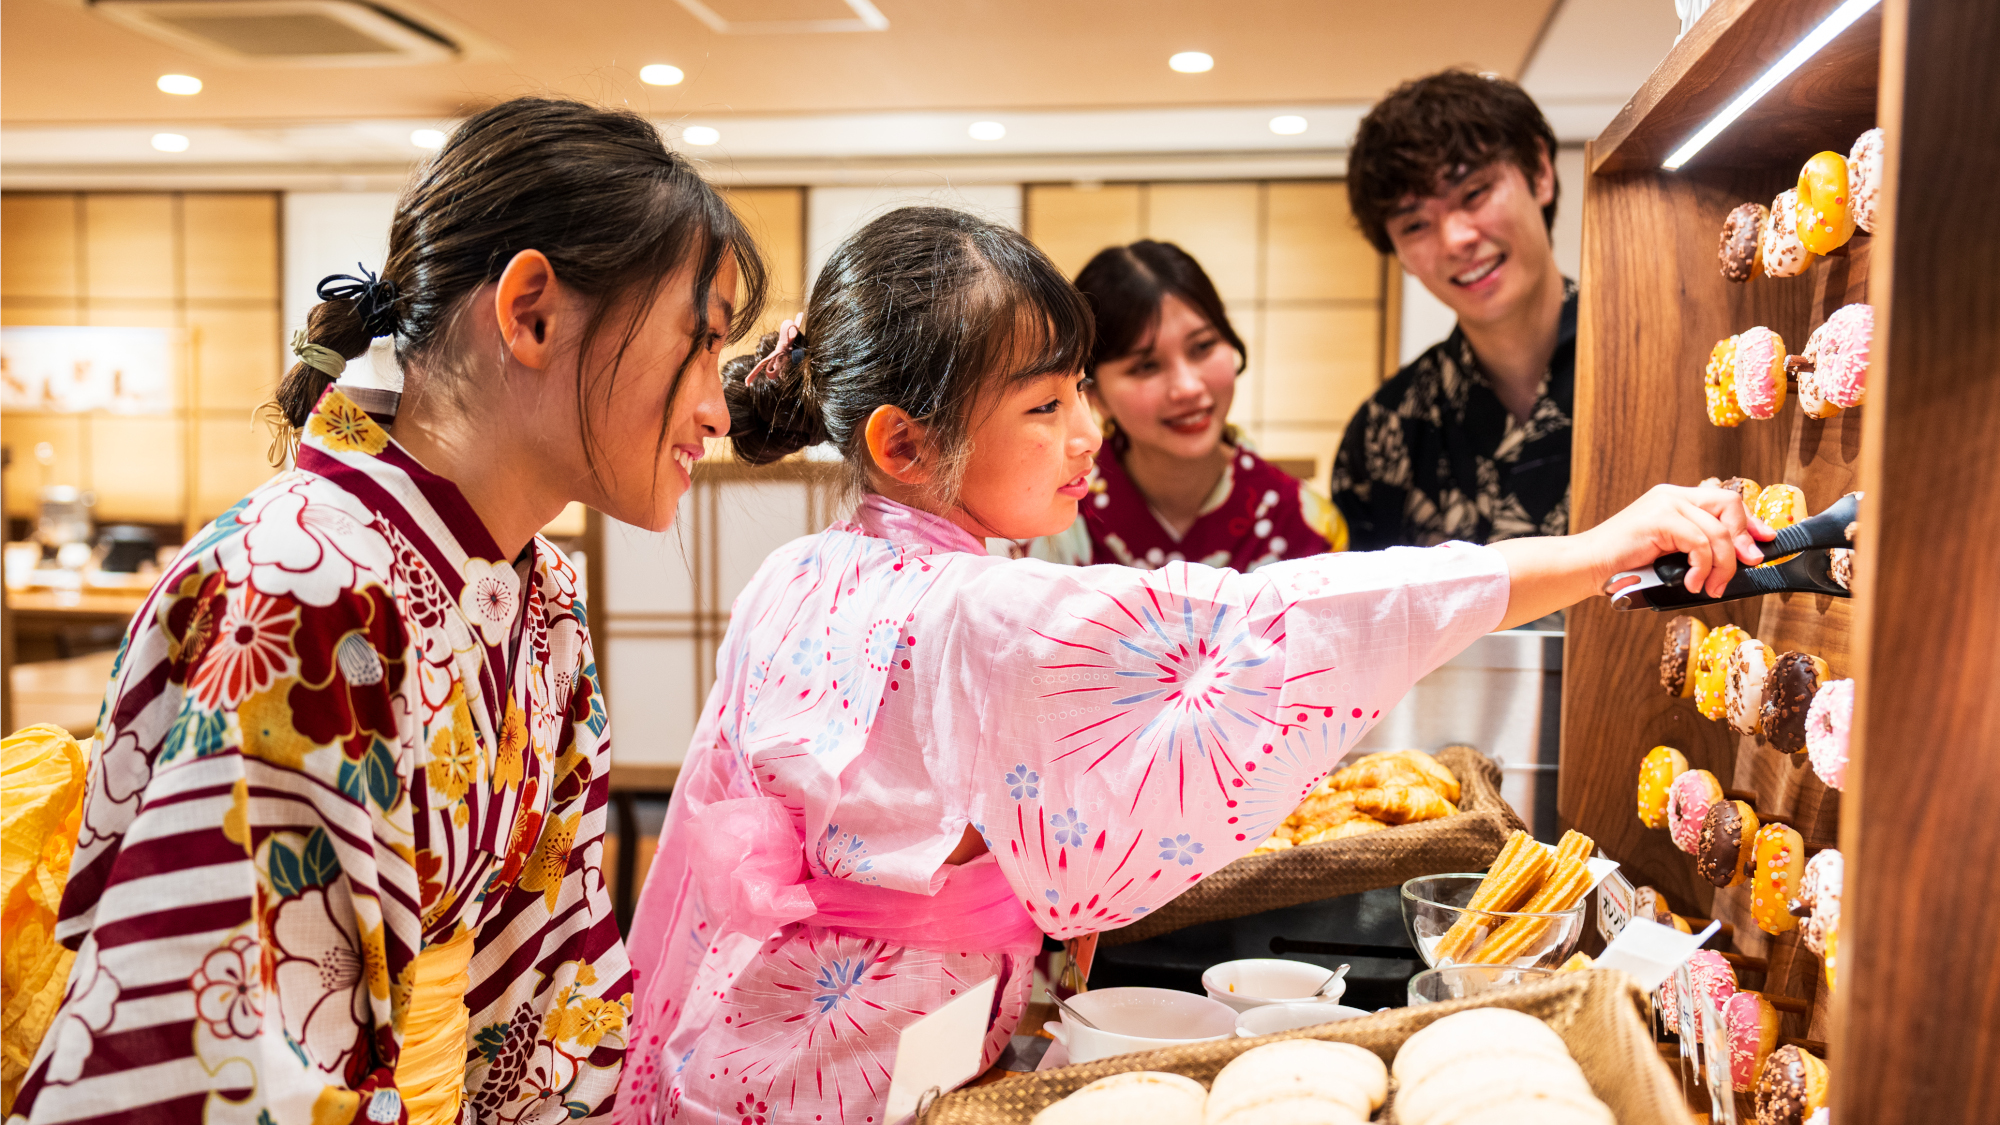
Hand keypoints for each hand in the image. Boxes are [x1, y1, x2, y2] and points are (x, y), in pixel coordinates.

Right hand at [1582, 484, 1772, 597]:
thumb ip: (1697, 550)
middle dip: (1743, 540)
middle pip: (1729, 505)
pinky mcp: (1659, 519)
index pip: (1726, 502)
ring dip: (1722, 566)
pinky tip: (1692, 583)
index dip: (1750, 522)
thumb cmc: (1623, 566)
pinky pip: (1699, 543)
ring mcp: (1665, 504)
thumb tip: (1737, 562)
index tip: (1764, 542)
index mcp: (1675, 500)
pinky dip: (1702, 568)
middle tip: (1746, 566)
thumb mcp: (1670, 555)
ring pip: (1717, 530)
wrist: (1586, 566)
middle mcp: (1672, 496)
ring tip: (1710, 586)